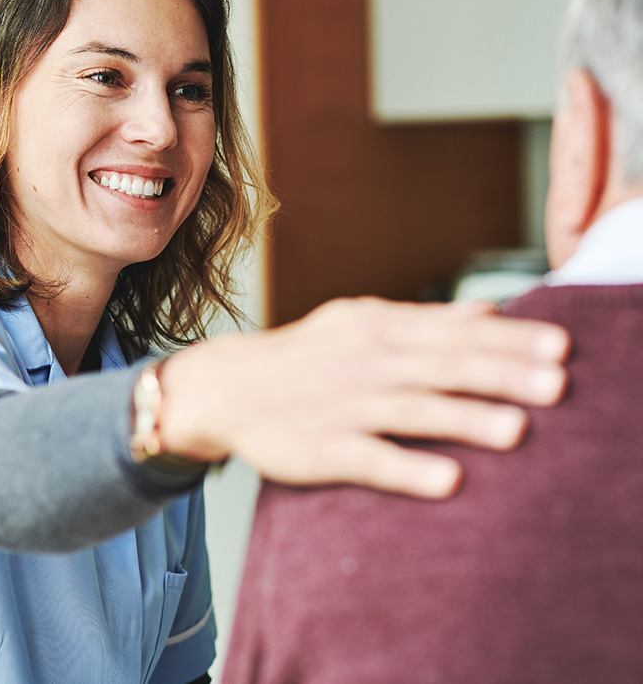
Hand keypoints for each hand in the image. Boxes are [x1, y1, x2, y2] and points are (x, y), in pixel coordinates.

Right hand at [157, 297, 568, 498]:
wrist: (231, 385)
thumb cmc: (308, 354)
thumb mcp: (362, 320)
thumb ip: (426, 318)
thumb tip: (491, 311)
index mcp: (377, 327)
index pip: (452, 331)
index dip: (508, 340)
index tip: (559, 347)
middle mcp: (364, 363)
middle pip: (440, 367)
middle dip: (501, 374)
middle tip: (557, 384)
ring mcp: (342, 406)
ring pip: (410, 410)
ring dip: (463, 419)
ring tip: (517, 430)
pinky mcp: (320, 449)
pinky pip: (368, 459)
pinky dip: (406, 468)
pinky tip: (448, 480)